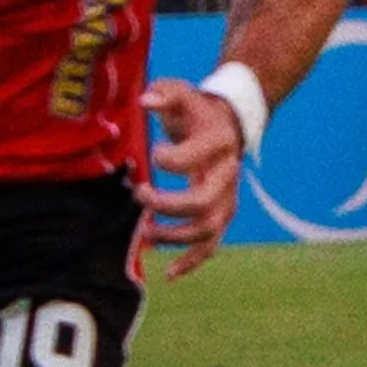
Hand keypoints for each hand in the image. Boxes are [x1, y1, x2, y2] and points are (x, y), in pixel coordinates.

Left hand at [140, 76, 245, 275]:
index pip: (194, 158)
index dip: (167, 158)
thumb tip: (146, 101)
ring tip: (144, 233)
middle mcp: (227, 174)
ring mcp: (227, 197)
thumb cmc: (194, 109)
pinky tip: (169, 275)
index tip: (152, 151)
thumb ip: (163, 93)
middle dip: (168, 205)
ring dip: (175, 237)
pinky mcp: (221, 213)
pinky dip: (192, 261)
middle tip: (140, 194)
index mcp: (218, 143)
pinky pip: (211, 244)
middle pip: (203, 202)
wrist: (226, 122)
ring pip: (208, 229)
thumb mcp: (180, 92)